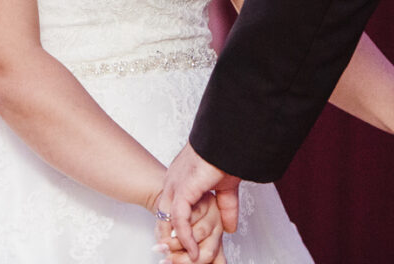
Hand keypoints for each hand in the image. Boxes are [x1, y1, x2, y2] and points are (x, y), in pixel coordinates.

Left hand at [155, 143, 241, 261]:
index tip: (176, 248)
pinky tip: (192, 249)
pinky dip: (185, 237)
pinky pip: (179, 220)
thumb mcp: (225, 187)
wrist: (229, 140)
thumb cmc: (226, 155)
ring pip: (169, 222)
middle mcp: (173, 183)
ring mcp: (175, 186)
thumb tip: (230, 227)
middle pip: (163, 218)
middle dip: (168, 241)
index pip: (169, 210)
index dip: (172, 230)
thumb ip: (226, 207)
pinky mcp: (183, 190)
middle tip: (173, 259)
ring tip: (188, 259)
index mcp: (179, 179)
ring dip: (178, 244)